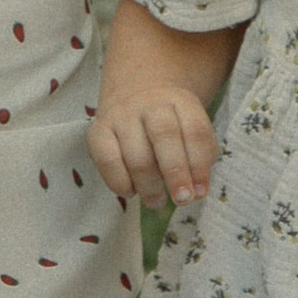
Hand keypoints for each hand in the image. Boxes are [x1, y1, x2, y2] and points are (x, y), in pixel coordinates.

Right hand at [87, 82, 217, 209]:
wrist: (133, 95)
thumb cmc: (169, 123)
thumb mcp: (190, 129)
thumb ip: (199, 157)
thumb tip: (196, 191)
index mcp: (181, 101)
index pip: (195, 131)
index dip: (199, 166)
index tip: (200, 192)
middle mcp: (150, 104)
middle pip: (164, 136)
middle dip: (175, 173)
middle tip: (182, 200)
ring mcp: (121, 116)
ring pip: (136, 154)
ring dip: (149, 185)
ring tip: (156, 202)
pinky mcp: (97, 131)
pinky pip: (107, 160)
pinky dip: (119, 182)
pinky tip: (131, 192)